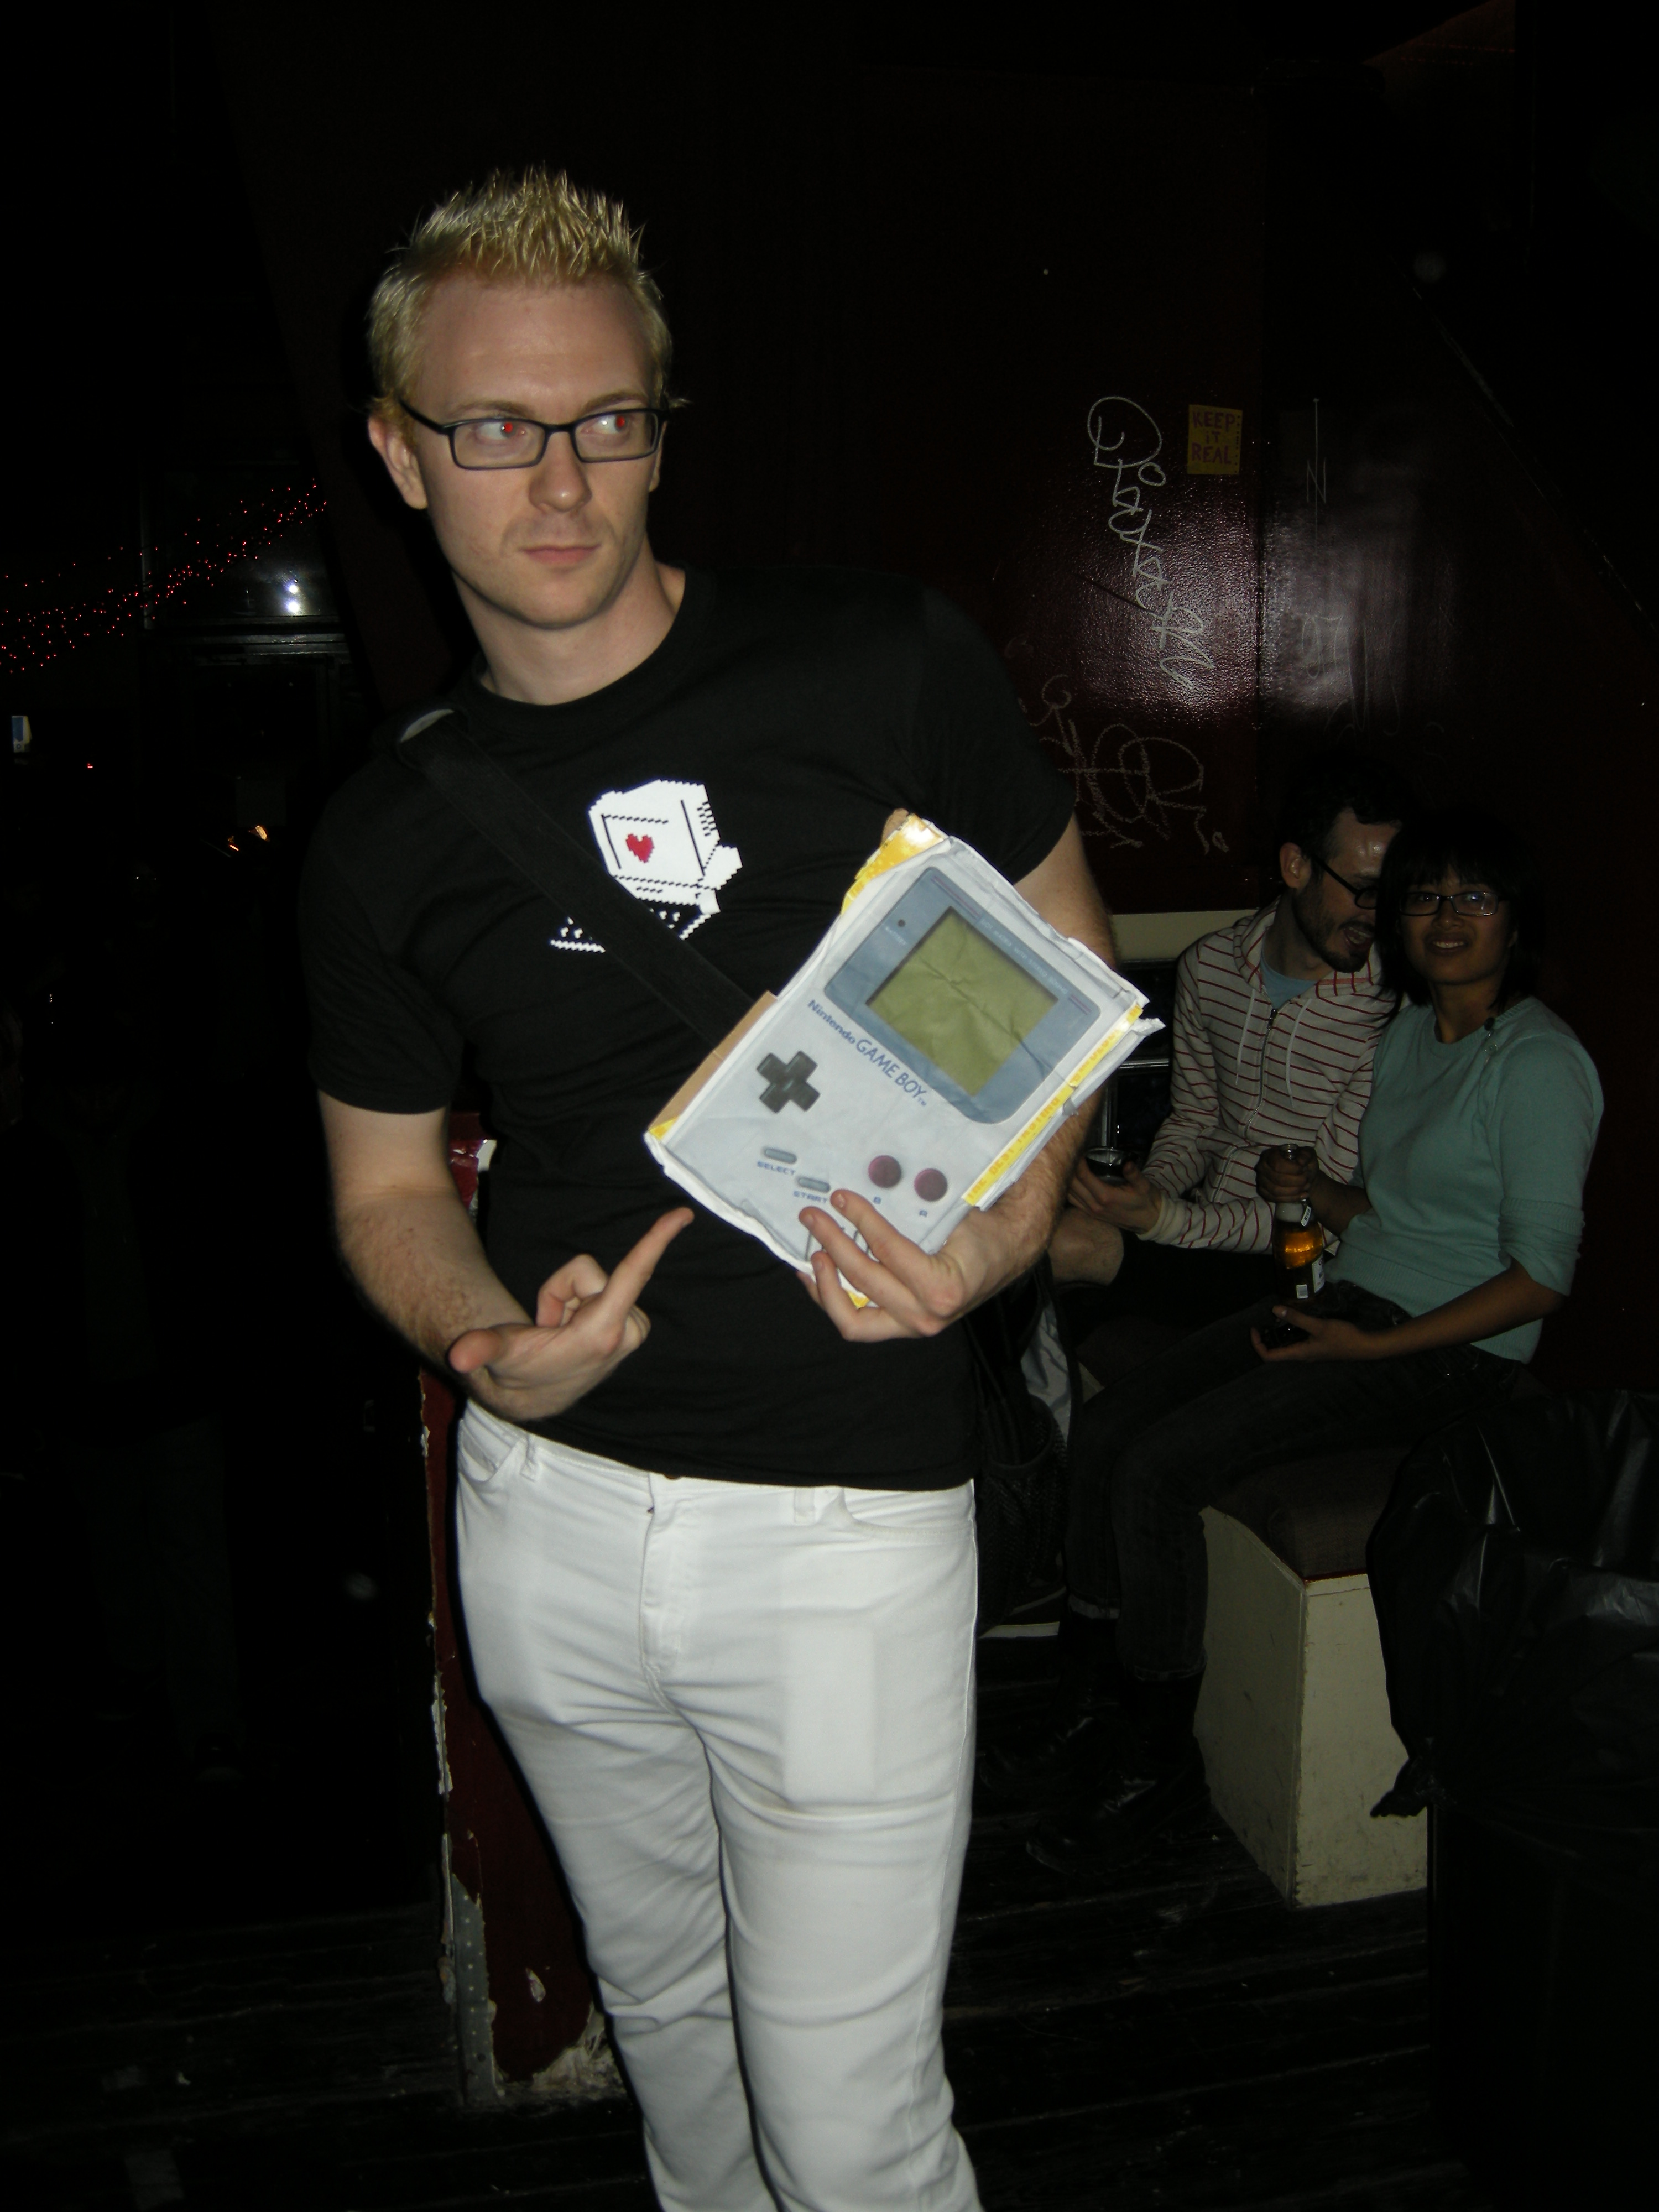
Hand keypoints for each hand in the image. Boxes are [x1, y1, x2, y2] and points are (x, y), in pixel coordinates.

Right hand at [447, 1208, 692, 1419]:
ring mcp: (633, 1330)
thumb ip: (480, 1348)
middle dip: (562, 1293)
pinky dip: (583, 1307)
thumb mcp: (500, 1356)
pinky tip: (573, 1333)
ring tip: (560, 1334)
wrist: (540, 1395)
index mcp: (602, 1331)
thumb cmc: (521, 1369)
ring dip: (572, 1304)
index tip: (682, 1214)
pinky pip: (605, 1291)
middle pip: (588, 1274)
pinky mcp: (634, 1327)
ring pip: (595, 1283)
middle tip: (549, 1329)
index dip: (656, 1241)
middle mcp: (627, 1330)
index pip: (633, 1274)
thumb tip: (459, 1353)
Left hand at [795, 1187, 1038, 1341]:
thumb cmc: (981, 1233)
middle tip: (813, 1216)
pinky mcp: (901, 1327)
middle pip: (864, 1279)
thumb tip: (868, 1184)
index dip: (859, 1220)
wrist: (1005, 1256)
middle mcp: (926, 1316)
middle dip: (832, 1242)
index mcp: (942, 1288)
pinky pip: (858, 1322)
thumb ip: (914, 1209)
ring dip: (825, 1283)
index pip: (887, 1250)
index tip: (840, 1198)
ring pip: (851, 1318)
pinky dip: (833, 1300)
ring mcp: (912, 1327)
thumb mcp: (954, 1216)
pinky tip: (816, 1275)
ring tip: (812, 1251)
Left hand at [1064, 1157, 1162, 1234]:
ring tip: (1067, 1163)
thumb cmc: (1147, 1201)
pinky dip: (1068, 1189)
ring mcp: (1091, 1211)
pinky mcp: (1091, 1214)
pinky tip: (1069, 1179)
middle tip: (1068, 1152)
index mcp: (1106, 1196)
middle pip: (1072, 1184)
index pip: (1083, 1176)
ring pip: (1069, 1193)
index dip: (1077, 1161)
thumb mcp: (1144, 1186)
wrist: (1149, 1221)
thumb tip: (1127, 1163)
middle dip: (1068, 1167)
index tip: (1076, 1148)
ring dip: (1066, 1178)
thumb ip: (1134, 1174)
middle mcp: (1095, 1205)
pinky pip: (1073, 1201)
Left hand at [1251, 1308, 1383, 1362]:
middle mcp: (1302, 1356)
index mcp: (1299, 1354)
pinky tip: (1296, 1320)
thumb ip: (1297, 1318)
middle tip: (1263, 1322)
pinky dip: (1291, 1333)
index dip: (1257, 1344)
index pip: (1269, 1356)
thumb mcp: (1318, 1325)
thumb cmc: (1343, 1337)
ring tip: (1277, 1319)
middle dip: (1266, 1339)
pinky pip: (1298, 1343)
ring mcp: (1310, 1353)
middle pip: (1276, 1353)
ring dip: (1279, 1336)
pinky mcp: (1317, 1348)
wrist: (1365, 1346)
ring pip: (1287, 1347)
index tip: (1254, 1329)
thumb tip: (1274, 1310)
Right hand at [1255, 1146, 1313, 1205]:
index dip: (1292, 1169)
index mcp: (1270, 1154)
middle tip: (1306, 1179)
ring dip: (1295, 1190)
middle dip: (1296, 1181)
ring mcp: (1261, 1180)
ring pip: (1276, 1191)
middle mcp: (1262, 1167)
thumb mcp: (1308, 1154)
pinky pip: (1276, 1199)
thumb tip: (1301, 1162)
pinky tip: (1303, 1195)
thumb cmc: (1303, 1162)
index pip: (1277, 1164)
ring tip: (1306, 1186)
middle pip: (1278, 1179)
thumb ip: (1306, 1155)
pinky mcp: (1264, 1192)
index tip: (1304, 1169)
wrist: (1301, 1174)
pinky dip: (1291, 1198)